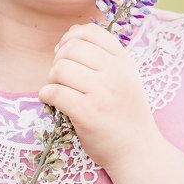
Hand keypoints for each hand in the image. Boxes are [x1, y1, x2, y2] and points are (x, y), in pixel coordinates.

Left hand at [39, 23, 159, 168]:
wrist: (138, 152)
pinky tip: (52, 102)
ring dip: (51, 79)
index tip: (66, 52)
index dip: (71, 37)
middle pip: (71, 48)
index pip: (91, 32)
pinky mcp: (88, 114)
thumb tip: (71, 33)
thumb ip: (105, 56)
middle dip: (58, 60)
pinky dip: (46, 96)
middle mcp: (115, 74)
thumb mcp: (126, 78)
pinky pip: (54, 93)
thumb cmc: (126, 114)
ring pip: (60, 69)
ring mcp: (102, 94)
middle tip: (61, 77)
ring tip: (58, 91)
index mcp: (124, 62)